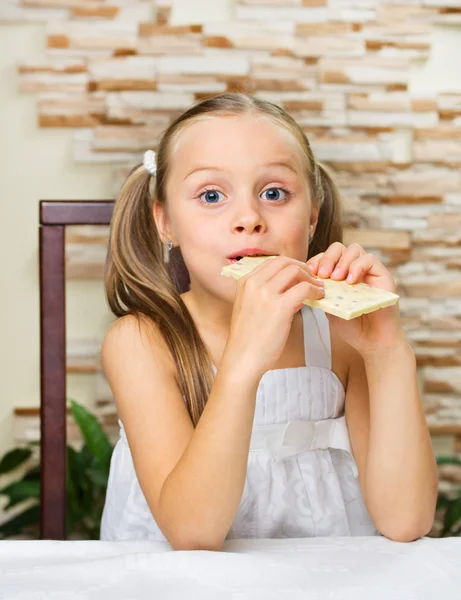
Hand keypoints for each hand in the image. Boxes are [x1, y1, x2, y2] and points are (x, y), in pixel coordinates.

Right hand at [223, 255, 324, 379]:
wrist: (242, 359)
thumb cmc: (248, 339)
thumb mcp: (250, 307)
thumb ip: (266, 294)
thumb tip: (294, 287)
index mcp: (245, 282)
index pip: (272, 262)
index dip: (290, 265)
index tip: (300, 274)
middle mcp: (254, 284)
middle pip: (284, 262)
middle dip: (302, 267)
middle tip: (312, 278)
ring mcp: (266, 294)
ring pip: (295, 271)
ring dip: (310, 277)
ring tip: (318, 288)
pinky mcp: (279, 307)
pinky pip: (304, 289)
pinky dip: (315, 290)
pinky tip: (319, 296)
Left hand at [306, 242, 405, 356]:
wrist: (371, 341)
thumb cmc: (351, 326)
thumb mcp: (329, 307)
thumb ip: (320, 292)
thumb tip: (305, 279)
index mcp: (338, 275)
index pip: (325, 256)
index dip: (316, 261)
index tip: (309, 272)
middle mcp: (353, 269)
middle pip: (338, 247)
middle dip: (327, 258)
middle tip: (322, 275)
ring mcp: (368, 271)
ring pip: (354, 249)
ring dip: (342, 262)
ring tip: (336, 279)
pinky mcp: (382, 274)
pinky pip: (369, 259)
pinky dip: (357, 267)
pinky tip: (350, 282)